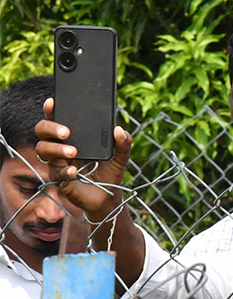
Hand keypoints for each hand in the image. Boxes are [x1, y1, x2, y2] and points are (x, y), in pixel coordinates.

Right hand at [34, 98, 131, 221]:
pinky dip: (64, 170)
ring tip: (73, 152)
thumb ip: (124, 142)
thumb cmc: (110, 172)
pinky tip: (74, 171)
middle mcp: (61, 147)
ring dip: (56, 149)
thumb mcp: (121, 156)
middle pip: (42, 132)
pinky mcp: (59, 179)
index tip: (53, 102)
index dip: (52, 110)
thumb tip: (119, 130)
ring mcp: (58, 162)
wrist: (109, 196)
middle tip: (67, 132)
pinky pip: (55, 172)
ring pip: (43, 150)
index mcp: (75, 137)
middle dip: (51, 128)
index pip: (58, 120)